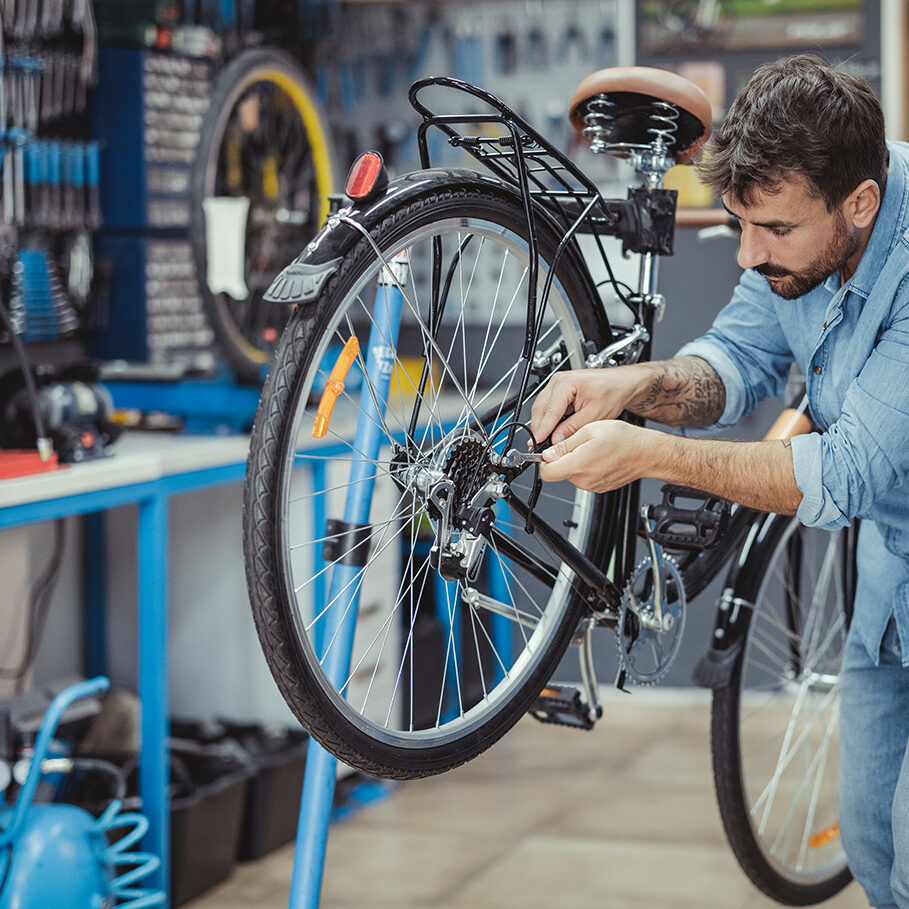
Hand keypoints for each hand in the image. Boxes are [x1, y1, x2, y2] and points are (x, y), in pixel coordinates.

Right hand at [530, 367, 643, 445]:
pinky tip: (550, 430)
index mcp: (566, 383)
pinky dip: (547, 419)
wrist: (621, 383)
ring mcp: (557, 385)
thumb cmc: (612, 392)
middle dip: (539, 428)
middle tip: (538, 445)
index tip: (537, 443)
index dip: (543, 429)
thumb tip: (556, 439)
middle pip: (540, 408)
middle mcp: (558, 381)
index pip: (550, 410)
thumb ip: (573, 428)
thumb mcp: (594, 414)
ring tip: (544, 440)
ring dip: (541, 424)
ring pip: (541, 408)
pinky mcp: (558, 391)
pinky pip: (547, 407)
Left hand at [539, 420, 658, 491]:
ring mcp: (592, 486)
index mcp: (578, 465)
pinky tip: (598, 457)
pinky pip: (583, 478)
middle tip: (577, 444)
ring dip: (575, 463)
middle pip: (558, 473)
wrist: (646, 453)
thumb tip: (547, 454)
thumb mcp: (589, 431)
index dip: (544, 461)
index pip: (546, 472)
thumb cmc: (623, 439)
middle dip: (561, 459)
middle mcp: (583, 480)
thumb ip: (564, 444)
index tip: (548, 452)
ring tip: (591, 449)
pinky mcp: (599, 488)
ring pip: (571, 475)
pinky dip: (586, 468)